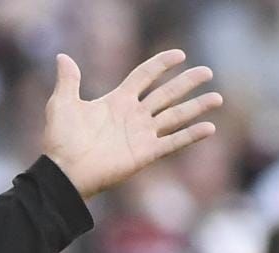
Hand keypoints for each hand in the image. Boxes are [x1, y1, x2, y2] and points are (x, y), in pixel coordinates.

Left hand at [43, 49, 221, 199]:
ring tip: (217, 97)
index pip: (145, 76)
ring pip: (175, 116)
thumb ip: (68, 80)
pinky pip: (172, 143)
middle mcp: (133, 116)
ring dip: (196, 107)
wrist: (63, 172)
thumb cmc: (60, 141)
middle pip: (166, 94)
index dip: (161, 64)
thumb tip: (62, 56)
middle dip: (187, 83)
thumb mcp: (62, 104)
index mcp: (117, 101)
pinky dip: (190, 135)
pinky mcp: (144, 154)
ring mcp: (141, 135)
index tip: (179, 55)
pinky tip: (210, 127)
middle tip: (207, 71)